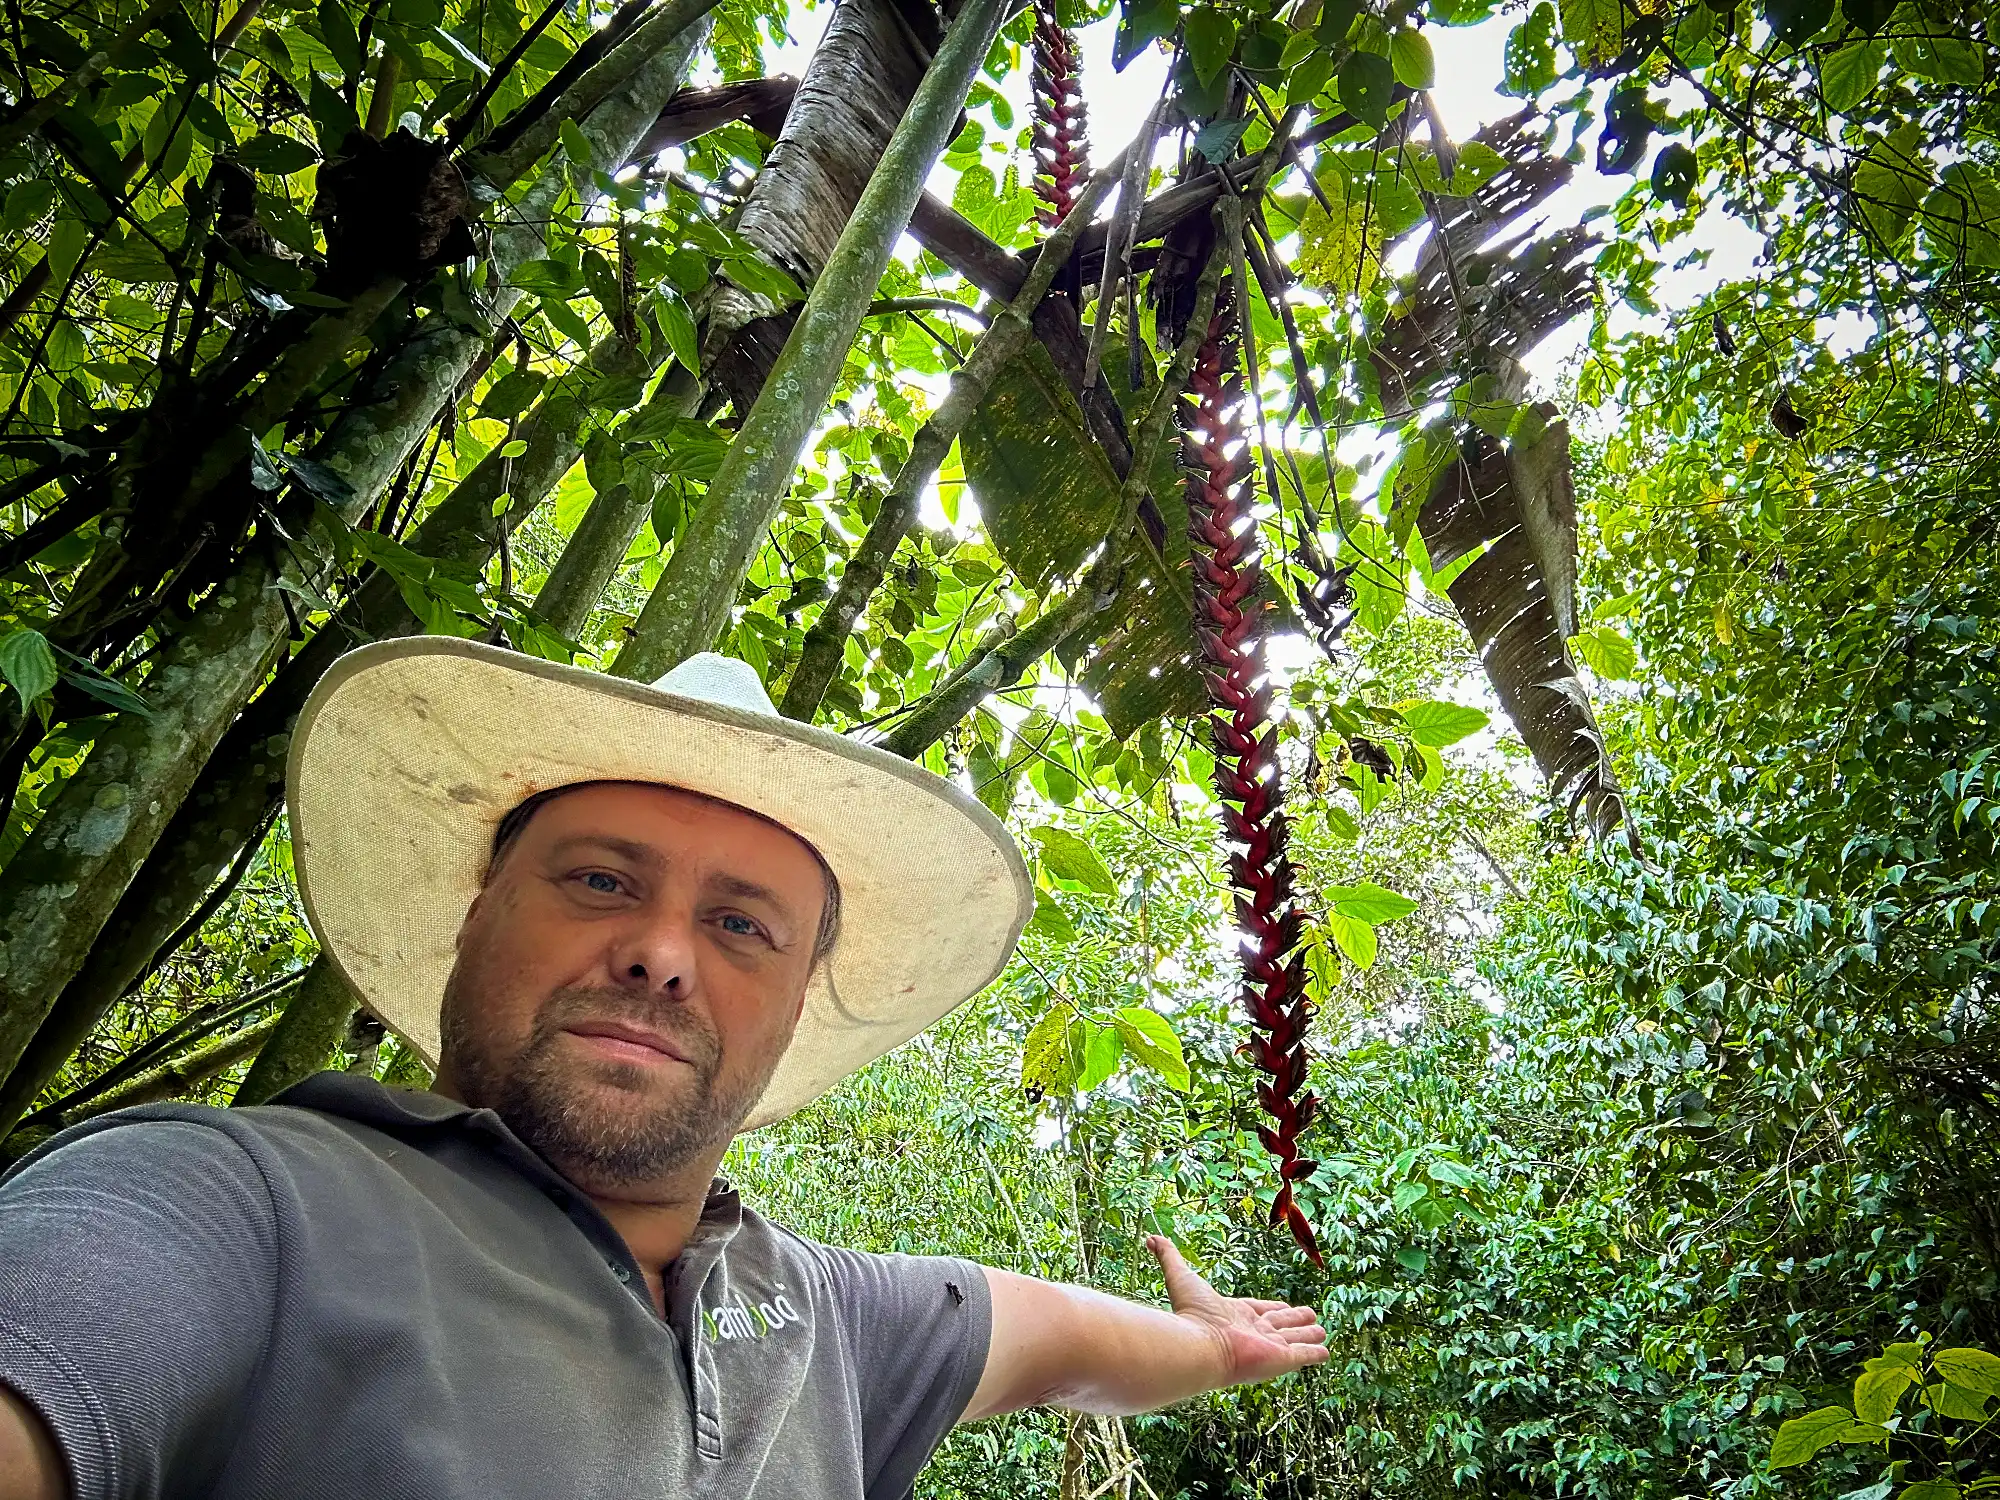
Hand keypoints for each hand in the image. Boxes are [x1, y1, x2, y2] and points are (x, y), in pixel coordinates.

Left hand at [1146, 1234, 1328, 1386]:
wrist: (1199, 1347)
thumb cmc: (1191, 1314)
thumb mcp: (1181, 1276)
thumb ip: (1168, 1256)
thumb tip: (1151, 1237)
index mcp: (1236, 1315)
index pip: (1260, 1310)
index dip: (1272, 1308)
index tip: (1283, 1307)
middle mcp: (1254, 1332)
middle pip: (1281, 1324)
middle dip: (1295, 1320)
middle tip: (1312, 1316)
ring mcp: (1269, 1346)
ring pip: (1294, 1338)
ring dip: (1308, 1334)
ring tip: (1322, 1331)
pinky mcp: (1282, 1359)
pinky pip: (1304, 1355)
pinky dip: (1315, 1353)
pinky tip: (1325, 1352)